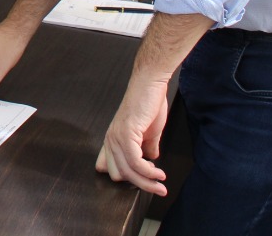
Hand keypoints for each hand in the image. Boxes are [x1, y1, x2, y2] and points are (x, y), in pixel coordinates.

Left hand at [95, 76, 170, 194]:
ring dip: (147, 182)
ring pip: (128, 172)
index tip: (146, 183)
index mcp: (113, 139)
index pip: (111, 168)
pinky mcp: (126, 134)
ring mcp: (116, 137)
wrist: (150, 84)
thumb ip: (148, 147)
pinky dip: (148, 172)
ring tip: (161, 184)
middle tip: (157, 187)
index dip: (129, 179)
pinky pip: (134, 162)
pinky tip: (159, 173)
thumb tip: (152, 159)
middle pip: (119, 174)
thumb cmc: (149, 102)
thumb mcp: (149, 131)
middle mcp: (110, 139)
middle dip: (140, 185)